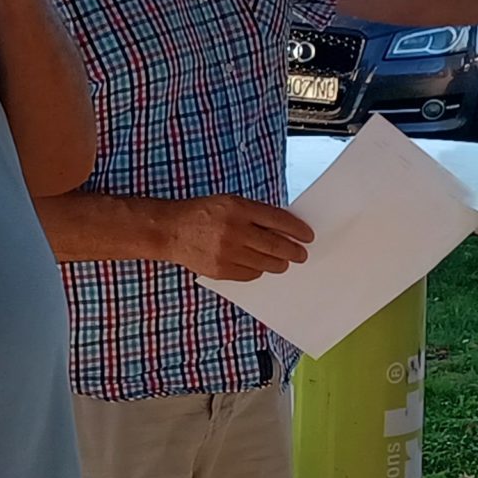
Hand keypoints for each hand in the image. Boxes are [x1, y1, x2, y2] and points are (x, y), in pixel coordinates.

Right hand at [163, 194, 314, 280]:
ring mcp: (227, 252)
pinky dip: (259, 270)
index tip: (307, 236)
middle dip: (294, 252)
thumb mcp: (230, 202)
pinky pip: (250, 274)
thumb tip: (284, 229)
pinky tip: (259, 266)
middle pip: (276, 245)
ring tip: (282, 262)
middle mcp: (234, 230)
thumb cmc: (202, 214)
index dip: (297, 230)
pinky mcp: (221, 270)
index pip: (278, 220)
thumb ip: (255, 213)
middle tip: (301, 255)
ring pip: (266, 263)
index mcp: (238, 208)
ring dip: (279, 263)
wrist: (170, 230)